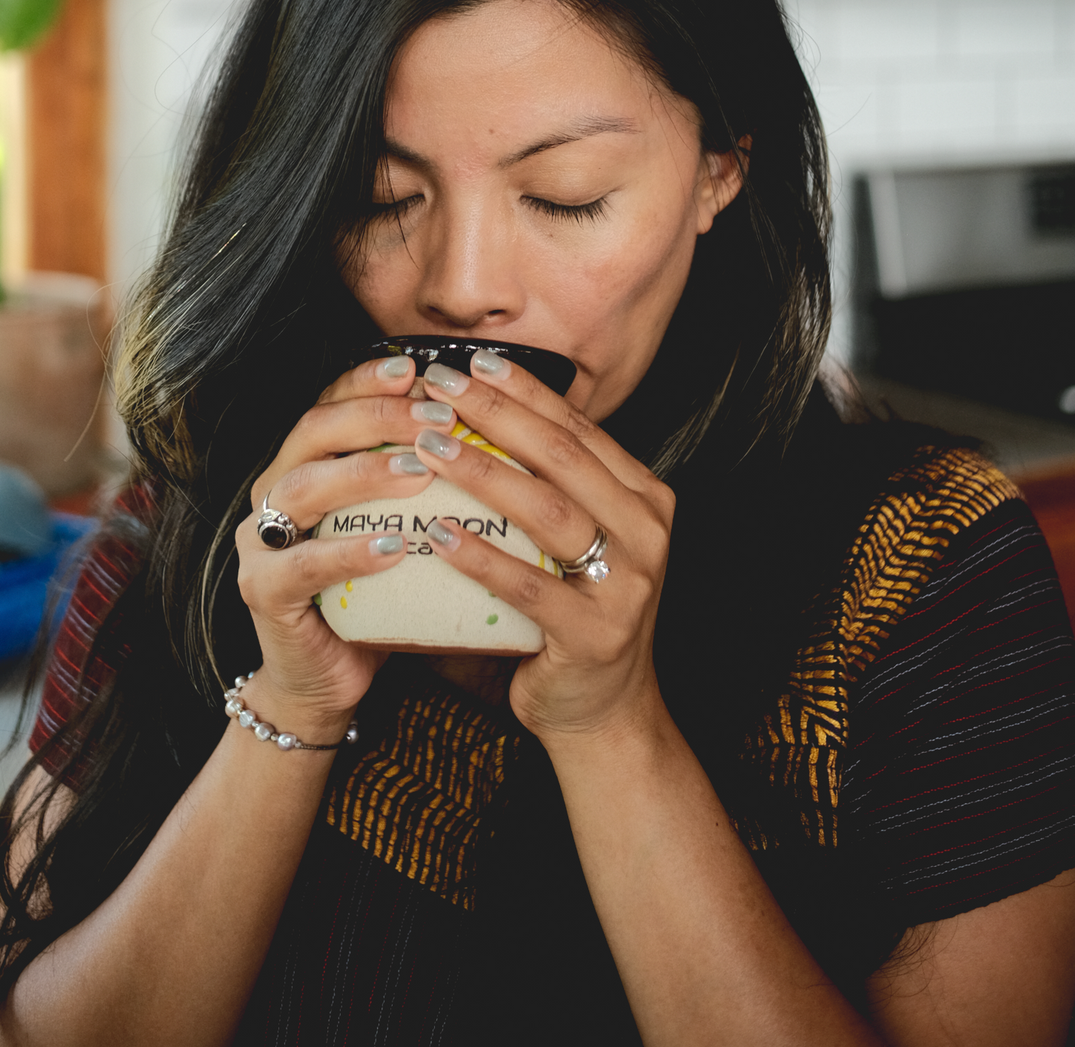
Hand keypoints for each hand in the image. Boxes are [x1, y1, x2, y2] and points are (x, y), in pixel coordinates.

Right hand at [233, 356, 459, 738]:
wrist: (327, 678)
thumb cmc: (377, 595)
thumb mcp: (403, 529)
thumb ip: (428, 483)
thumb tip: (503, 435)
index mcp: (305, 464)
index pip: (331, 402)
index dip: (369, 379)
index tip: (418, 367)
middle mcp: (275, 490)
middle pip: (314, 430)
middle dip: (375, 415)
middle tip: (435, 414)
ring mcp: (259, 539)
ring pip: (302, 488)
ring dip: (363, 473)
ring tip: (420, 470)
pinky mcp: (261, 591)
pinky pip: (301, 565)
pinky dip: (347, 553)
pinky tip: (392, 548)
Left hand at [417, 350, 674, 743]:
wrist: (602, 711)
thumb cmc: (571, 613)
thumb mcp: (573, 540)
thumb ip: (546, 484)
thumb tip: (469, 414)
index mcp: (643, 495)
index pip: (577, 428)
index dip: (522, 391)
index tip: (471, 362)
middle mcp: (646, 530)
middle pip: (562, 456)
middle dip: (497, 414)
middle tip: (441, 388)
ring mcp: (628, 583)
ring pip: (548, 511)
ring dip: (483, 472)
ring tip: (428, 444)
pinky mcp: (597, 634)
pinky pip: (529, 587)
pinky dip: (481, 557)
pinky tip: (439, 534)